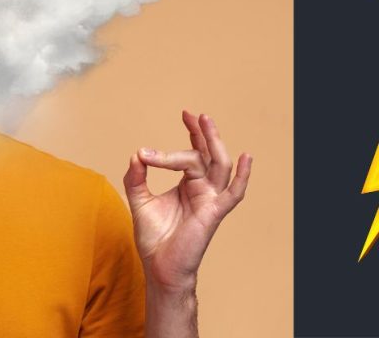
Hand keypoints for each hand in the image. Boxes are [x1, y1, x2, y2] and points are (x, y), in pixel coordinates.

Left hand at [123, 111, 251, 290]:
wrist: (158, 267)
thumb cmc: (154, 238)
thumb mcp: (139, 200)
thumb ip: (136, 177)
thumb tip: (136, 154)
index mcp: (186, 185)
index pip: (192, 153)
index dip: (192, 134)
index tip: (185, 114)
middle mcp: (201, 190)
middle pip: (206, 155)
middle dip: (202, 134)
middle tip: (193, 116)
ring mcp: (209, 200)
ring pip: (217, 166)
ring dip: (213, 144)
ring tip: (206, 124)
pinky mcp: (213, 213)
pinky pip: (233, 194)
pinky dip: (242, 176)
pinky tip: (245, 157)